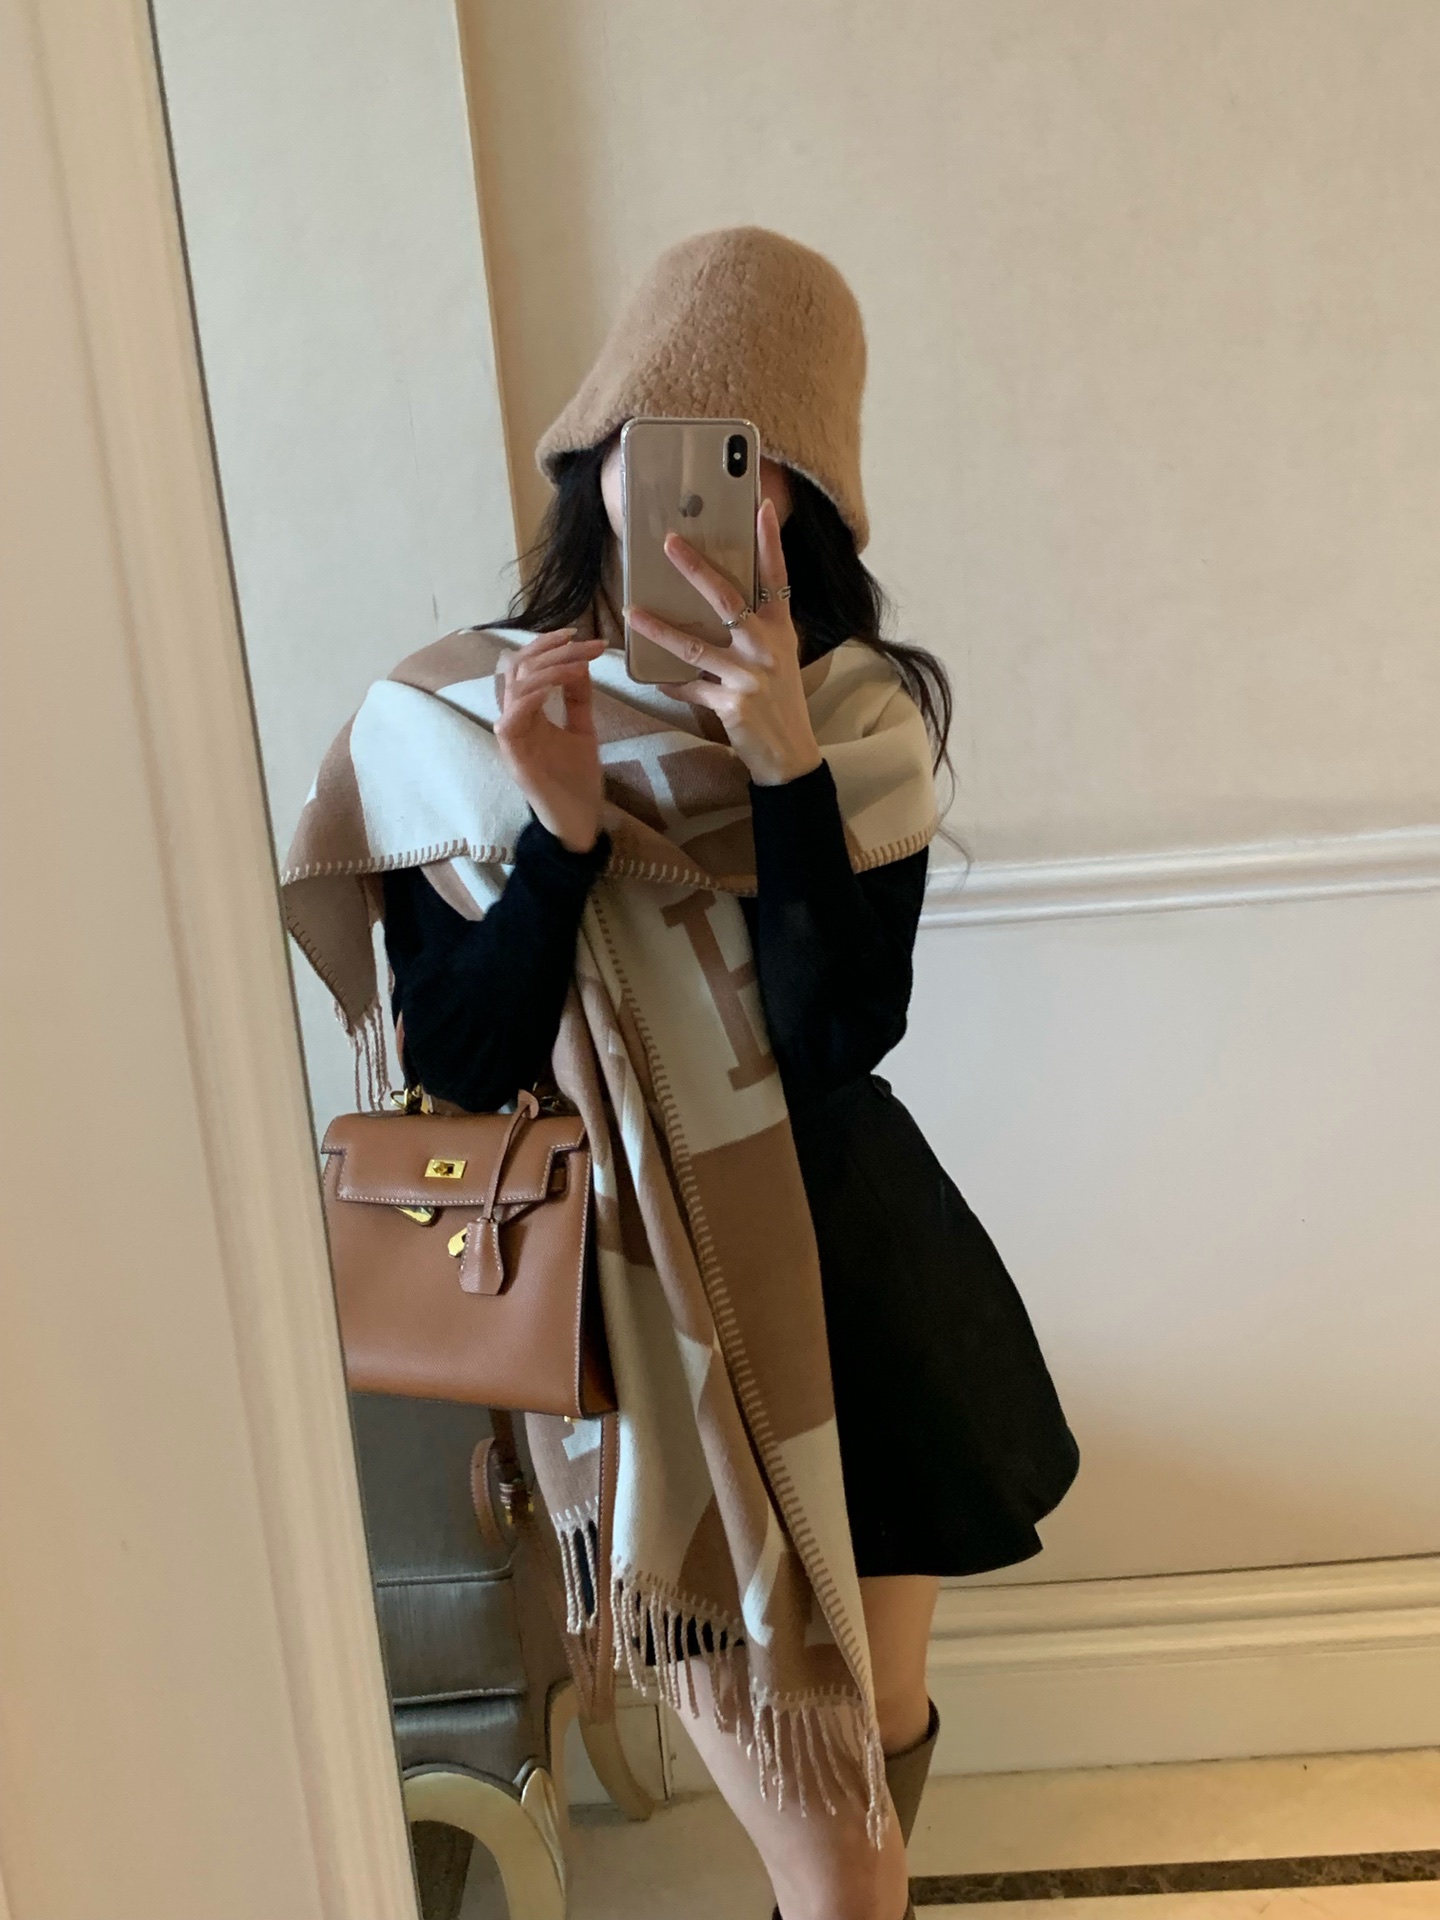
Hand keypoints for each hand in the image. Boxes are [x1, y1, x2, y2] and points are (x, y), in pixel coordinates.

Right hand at [494, 628, 605, 851]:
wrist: (579, 822)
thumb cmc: (576, 780)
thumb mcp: (582, 730)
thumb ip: (577, 699)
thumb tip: (580, 662)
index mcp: (527, 713)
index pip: (526, 666)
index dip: (547, 645)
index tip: (579, 634)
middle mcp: (514, 721)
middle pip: (517, 668)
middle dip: (551, 649)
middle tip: (583, 643)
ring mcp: (511, 739)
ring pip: (515, 687)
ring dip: (548, 669)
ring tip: (579, 664)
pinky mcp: (515, 758)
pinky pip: (511, 719)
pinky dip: (533, 696)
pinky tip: (559, 686)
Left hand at [625, 496, 823, 786]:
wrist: (790, 754)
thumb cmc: (780, 701)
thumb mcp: (778, 659)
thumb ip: (754, 630)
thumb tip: (717, 601)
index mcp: (780, 632)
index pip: (776, 578)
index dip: (770, 542)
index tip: (761, 506)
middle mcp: (767, 649)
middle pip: (728, 600)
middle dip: (696, 570)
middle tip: (669, 543)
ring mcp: (749, 678)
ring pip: (695, 646)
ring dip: (660, 629)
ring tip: (633, 612)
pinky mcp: (731, 706)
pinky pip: (690, 688)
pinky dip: (670, 684)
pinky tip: (651, 677)